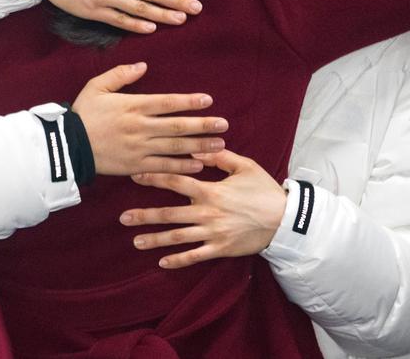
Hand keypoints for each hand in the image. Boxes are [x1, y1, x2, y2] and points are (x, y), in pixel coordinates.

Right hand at [72, 63, 226, 175]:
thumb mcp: (96, 86)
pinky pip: (164, 166)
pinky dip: (183, 165)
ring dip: (199, 145)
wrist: (68, 145)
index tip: (208, 100)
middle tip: (223, 124)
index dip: (189, 101)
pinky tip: (199, 164)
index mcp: (132, 106)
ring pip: (175, 147)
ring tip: (219, 144)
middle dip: (203, 125)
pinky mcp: (136, 165)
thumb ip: (120, 74)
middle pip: (178, 126)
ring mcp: (139, 148)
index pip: (167, 103)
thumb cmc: (83, 114)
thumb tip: (143, 66)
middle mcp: (140, 127)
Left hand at [119, 149, 286, 268]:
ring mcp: (213, 233)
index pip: (176, 182)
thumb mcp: (244, 166)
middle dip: (144, 216)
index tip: (134, 176)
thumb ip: (218, 156)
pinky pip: (196, 256)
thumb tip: (195, 147)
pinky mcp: (221, 249)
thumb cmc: (264, 190)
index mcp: (211, 191)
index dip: (154, 178)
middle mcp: (207, 213)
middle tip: (122, 218)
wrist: (287, 220)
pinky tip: (162, 262)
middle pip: (169, 214)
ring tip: (135, 241)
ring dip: (155, 240)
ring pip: (178, 237)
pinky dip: (179, 260)